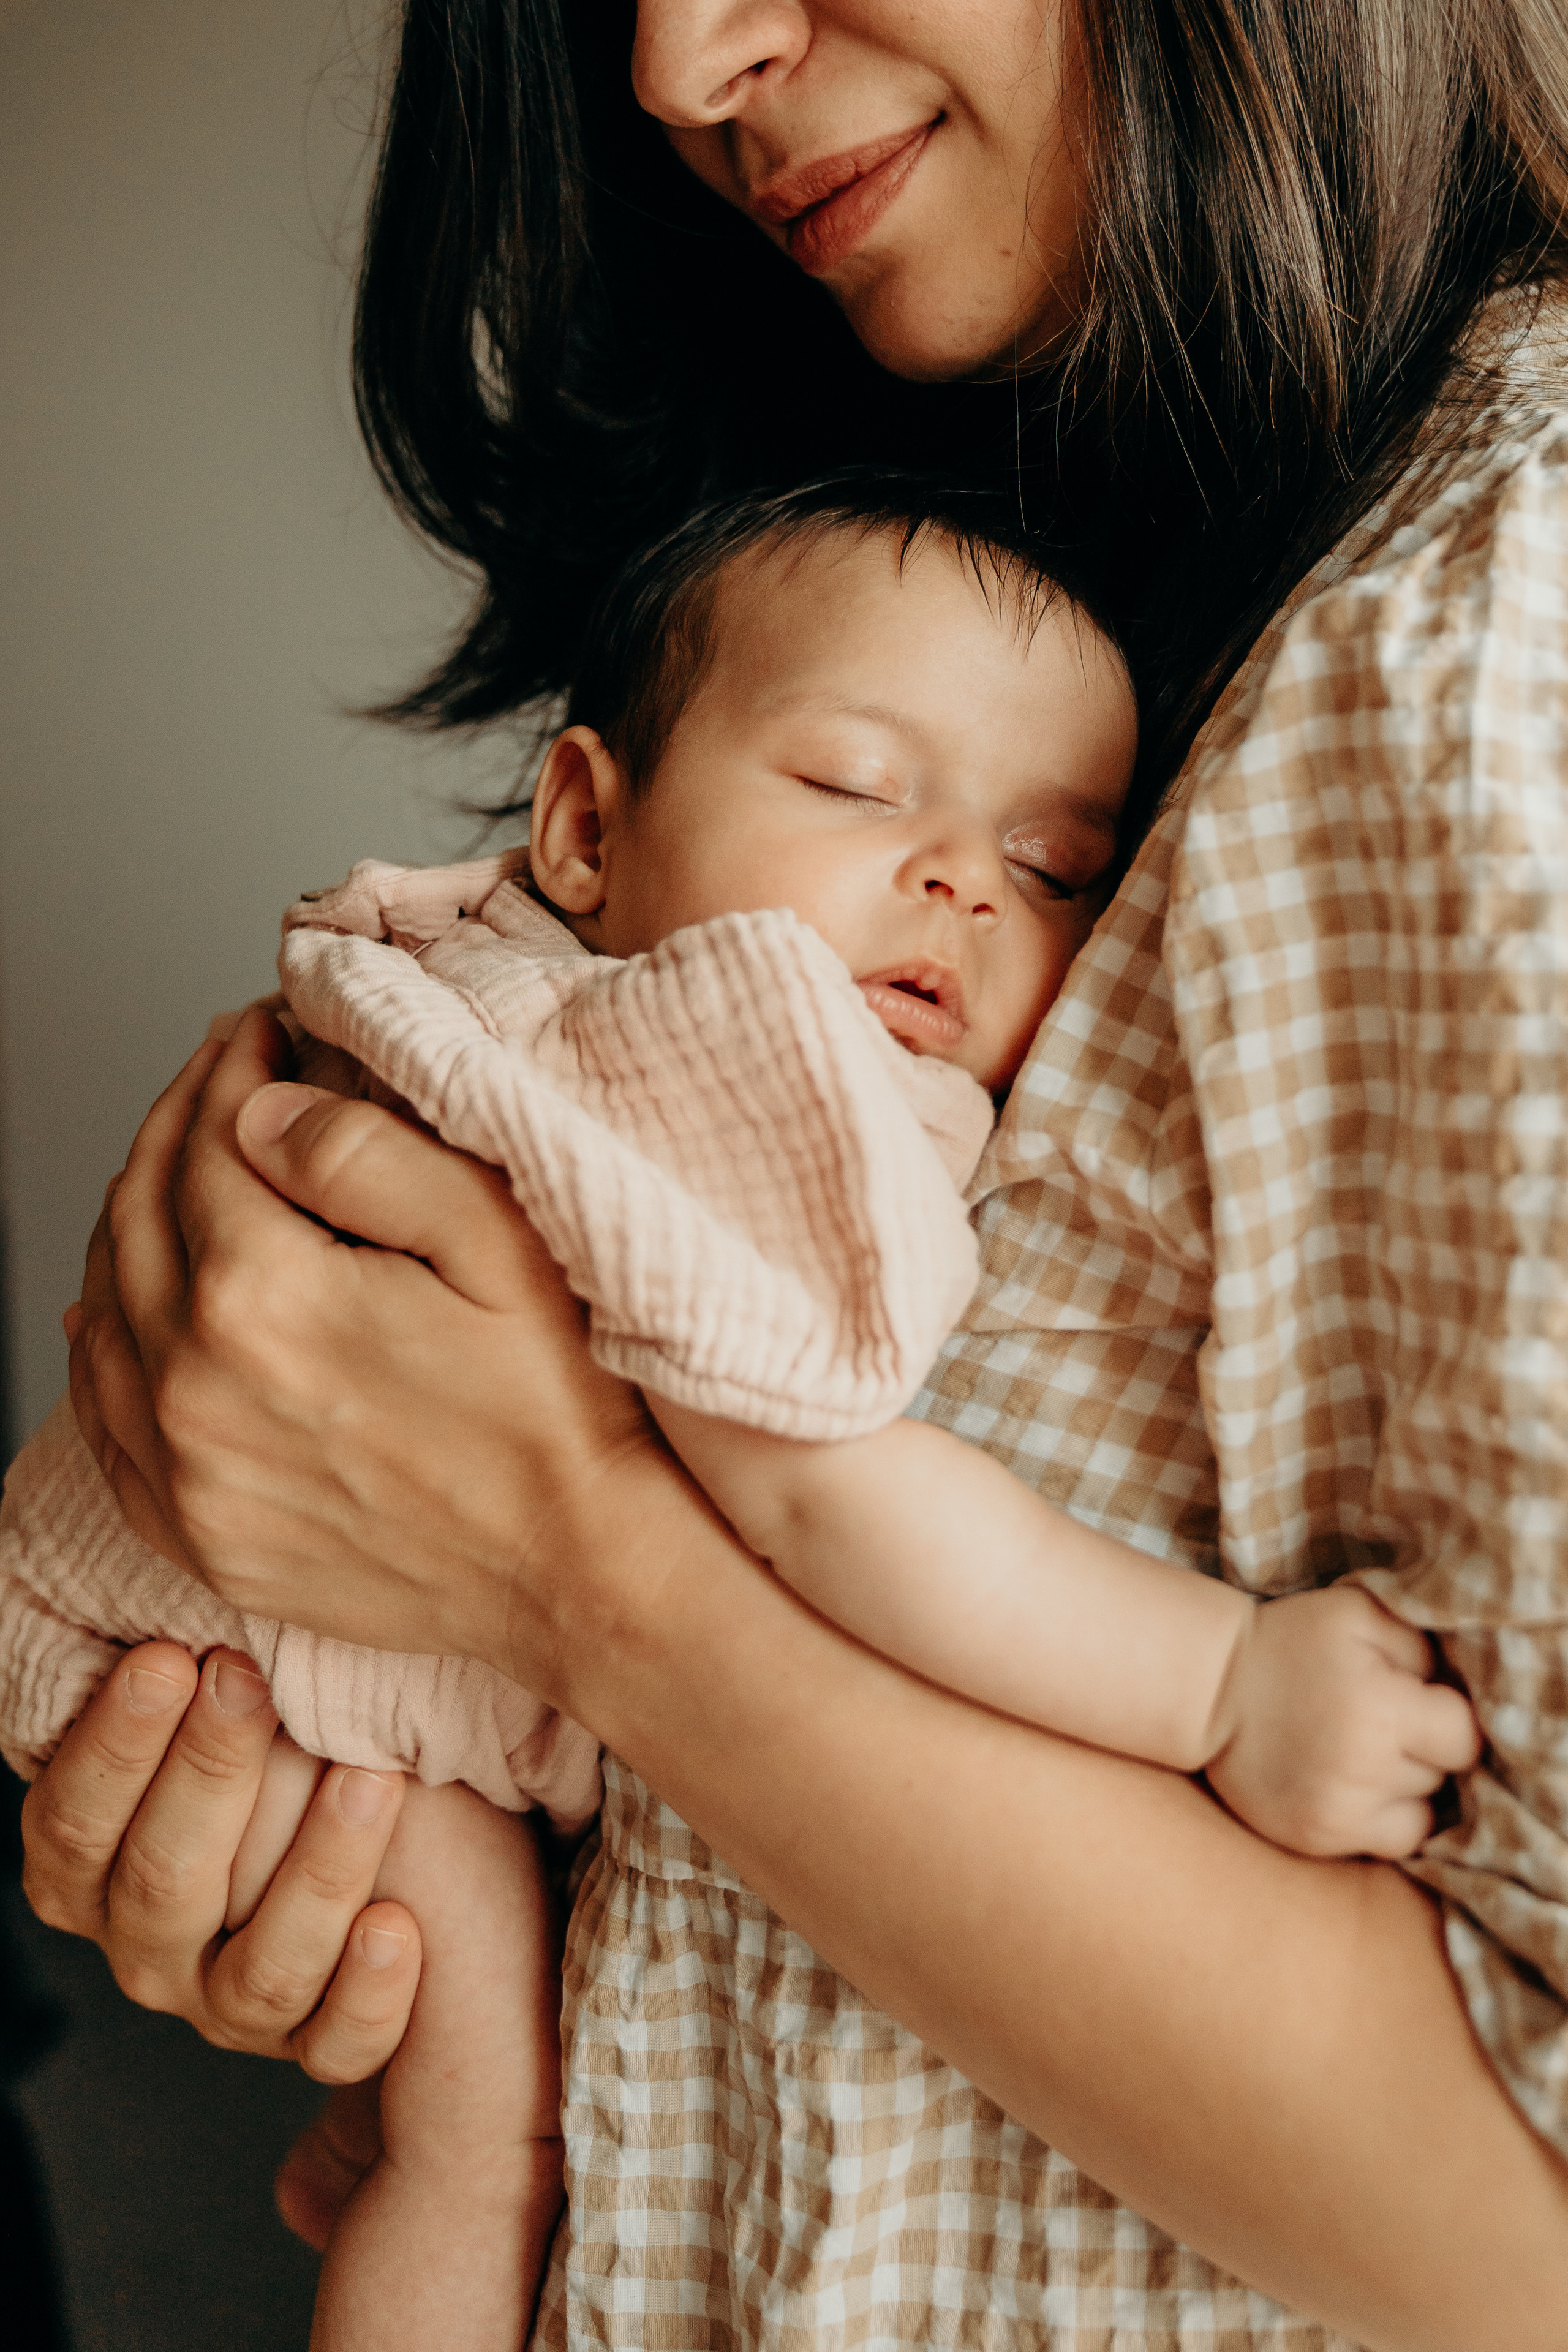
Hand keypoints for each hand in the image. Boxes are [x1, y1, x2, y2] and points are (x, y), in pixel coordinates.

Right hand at [21, 1641, 421, 2075]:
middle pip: (161, 1883)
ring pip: (258, 1969)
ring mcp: (230, 2006)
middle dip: (206, 1774)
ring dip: (315, 1868)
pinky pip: (336, 2047)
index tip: (167, 1656)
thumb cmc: (283, 1744)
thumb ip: (184, 1668)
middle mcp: (150, 1947)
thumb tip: (179, 1569)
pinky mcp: (318, 2043)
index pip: (74, 1822)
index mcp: (92, 1869)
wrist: (394, 1843)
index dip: (113, 1745)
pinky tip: (397, 1926)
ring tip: (367, 1778)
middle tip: (248, 1680)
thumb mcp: (220, 1710)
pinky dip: (367, 1993)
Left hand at [68, 1007, 659, 1691]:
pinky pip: (103, 1423)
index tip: (265, 1030)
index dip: (233, 1066)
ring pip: (102, 1310)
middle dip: (176, 1127)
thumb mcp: (496, 1240)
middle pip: (136, 1216)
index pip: (208, 1143)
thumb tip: (259, 1112)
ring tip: (184, 1174)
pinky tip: (125, 1309)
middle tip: (222, 1082)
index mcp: (264, 1298)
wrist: (582, 1571)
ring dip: (131, 1223)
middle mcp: (196, 1388)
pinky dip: (102, 1347)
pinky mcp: (200, 1536)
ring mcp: (188, 1474)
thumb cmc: (557, 1407)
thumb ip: (365, 1157)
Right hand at [1205, 1584, 1482, 1857]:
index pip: (1464, 1738)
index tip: (1419, 1700)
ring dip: (1406, 1785)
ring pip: (1420, 1814)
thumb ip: (1421, 1647)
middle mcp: (1362, 1773)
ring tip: (1370, 1752)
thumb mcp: (1358, 1615)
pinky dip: (1382, 1815)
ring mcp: (1337, 1816)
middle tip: (1385, 1719)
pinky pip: (1386, 1842)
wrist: (1208, 1688)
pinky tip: (1356, 1782)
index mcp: (1379, 1711)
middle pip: (1440, 1776)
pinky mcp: (1316, 1840)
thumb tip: (1459, 1690)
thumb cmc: (1291, 1642)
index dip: (1447, 1716)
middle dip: (1423, 1748)